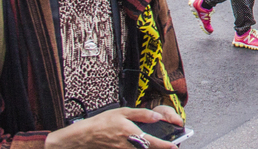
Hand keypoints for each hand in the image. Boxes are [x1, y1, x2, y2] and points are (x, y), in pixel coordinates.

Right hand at [45, 106, 182, 148]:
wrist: (83, 137)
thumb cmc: (101, 123)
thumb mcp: (122, 113)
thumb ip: (141, 114)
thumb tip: (156, 116)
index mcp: (130, 134)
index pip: (152, 142)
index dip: (165, 145)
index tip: (174, 146)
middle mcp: (128, 145)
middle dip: (159, 148)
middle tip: (169, 146)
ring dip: (149, 148)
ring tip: (156, 145)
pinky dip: (138, 148)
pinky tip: (139, 144)